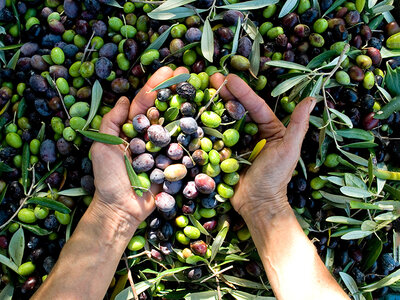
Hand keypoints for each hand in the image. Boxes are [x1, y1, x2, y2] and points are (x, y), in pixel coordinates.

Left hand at [90, 66, 188, 226]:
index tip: (170, 70)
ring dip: (187, 106)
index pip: (144, 102)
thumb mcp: (102, 146)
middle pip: (164, 109)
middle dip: (175, 90)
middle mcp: (148, 136)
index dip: (156, 85)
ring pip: (176, 125)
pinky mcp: (173, 163)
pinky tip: (203, 119)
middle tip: (189, 73)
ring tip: (199, 89)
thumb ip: (111, 122)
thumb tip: (123, 99)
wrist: (122, 208)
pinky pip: (184, 147)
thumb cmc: (109, 178)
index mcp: (131, 130)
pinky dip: (193, 134)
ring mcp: (162, 149)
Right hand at [210, 73, 315, 218]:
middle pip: (238, 109)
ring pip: (226, 120)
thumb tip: (311, 99)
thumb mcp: (289, 150)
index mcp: (270, 129)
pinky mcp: (225, 153)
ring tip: (203, 90)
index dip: (243, 91)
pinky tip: (198, 113)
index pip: (255, 106)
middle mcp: (253, 132)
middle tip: (212, 78)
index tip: (229, 78)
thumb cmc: (276, 177)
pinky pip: (216, 137)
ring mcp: (237, 142)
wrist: (257, 203)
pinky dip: (208, 125)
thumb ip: (298, 125)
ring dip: (215, 105)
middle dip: (226, 93)